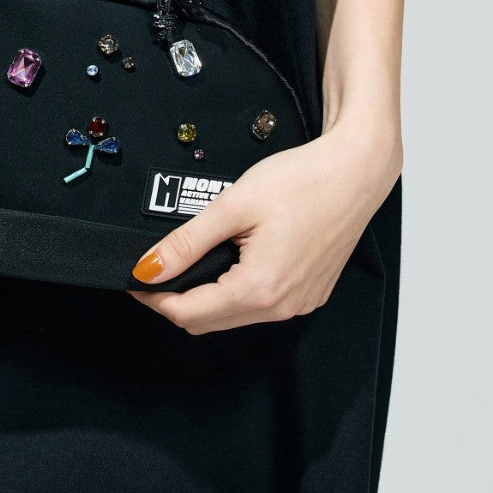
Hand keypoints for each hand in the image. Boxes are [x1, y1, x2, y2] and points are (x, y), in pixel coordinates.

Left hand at [127, 121, 402, 332]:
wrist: (357, 169)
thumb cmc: (305, 180)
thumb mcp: (232, 206)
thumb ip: (186, 243)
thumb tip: (149, 268)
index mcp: (260, 288)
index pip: (187, 314)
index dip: (154, 298)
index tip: (135, 279)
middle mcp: (282, 305)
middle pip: (207, 322)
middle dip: (175, 301)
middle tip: (156, 270)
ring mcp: (299, 303)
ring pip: (232, 318)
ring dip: (205, 300)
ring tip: (192, 263)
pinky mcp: (309, 295)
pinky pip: (259, 308)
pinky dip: (235, 294)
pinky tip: (230, 265)